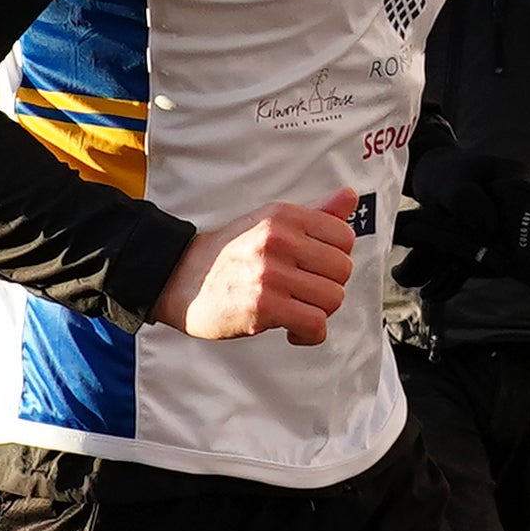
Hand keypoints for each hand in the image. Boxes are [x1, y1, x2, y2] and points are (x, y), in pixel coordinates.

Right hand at [170, 190, 359, 344]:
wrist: (179, 279)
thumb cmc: (229, 254)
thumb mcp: (270, 222)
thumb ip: (315, 213)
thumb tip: (350, 196)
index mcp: (285, 216)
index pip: (344, 237)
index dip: (335, 258)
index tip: (315, 269)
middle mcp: (279, 240)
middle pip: (342, 270)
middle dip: (328, 287)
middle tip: (303, 294)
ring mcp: (271, 273)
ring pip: (333, 298)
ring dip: (318, 313)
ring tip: (296, 311)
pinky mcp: (264, 306)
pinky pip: (315, 324)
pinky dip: (309, 334)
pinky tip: (292, 331)